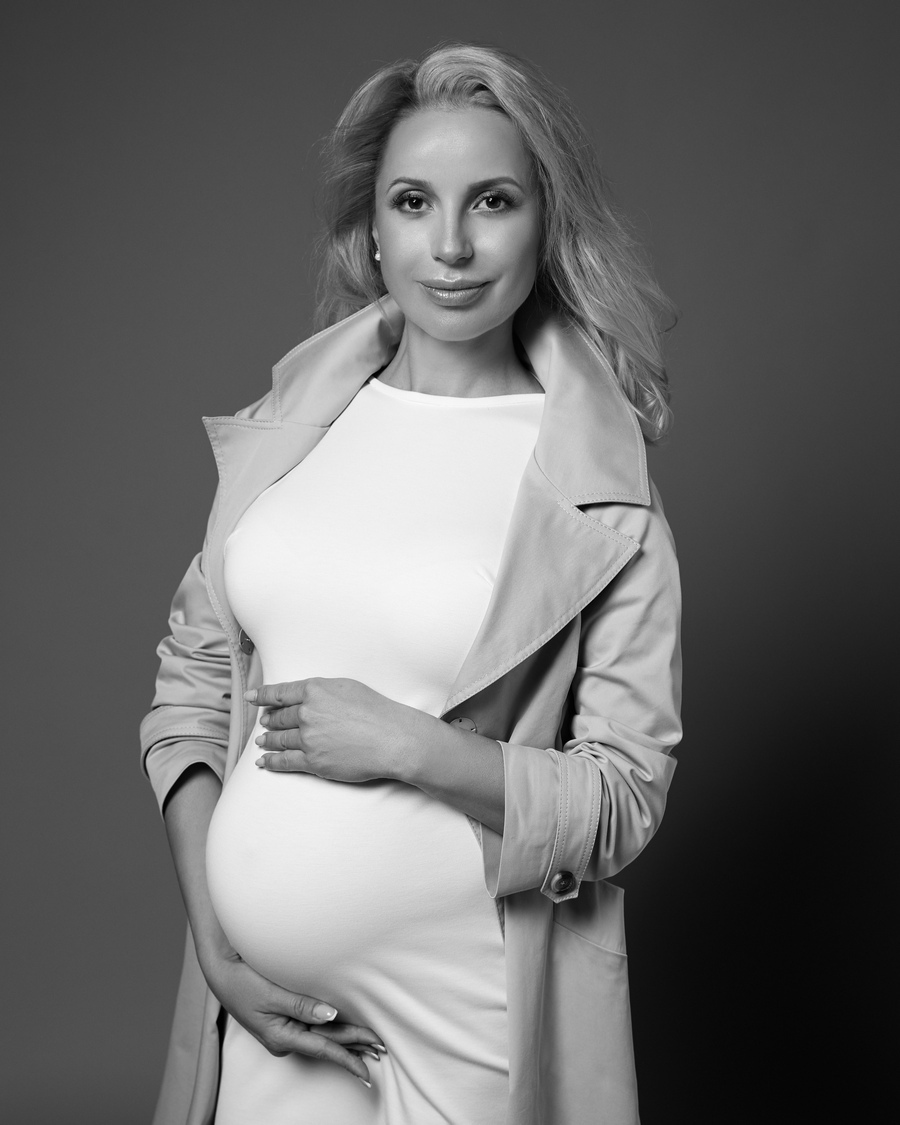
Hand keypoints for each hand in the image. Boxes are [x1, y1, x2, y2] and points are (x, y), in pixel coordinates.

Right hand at [201, 947, 384, 1083]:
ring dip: (346, 1040)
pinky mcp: (284, 1020)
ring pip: (322, 1037)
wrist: (220, 974)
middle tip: (382, 1049)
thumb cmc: (241, 983)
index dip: (348, 1058)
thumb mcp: (271, 994)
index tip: (367, 1071)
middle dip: (354, 1048)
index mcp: (282, 1037)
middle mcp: (285, 1038)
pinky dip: (332, 1031)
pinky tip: (343, 1032)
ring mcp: (284, 1030)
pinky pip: (314, 1029)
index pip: (323, 1049)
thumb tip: (331, 1014)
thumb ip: (302, 1005)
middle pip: (326, 1044)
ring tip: (370, 1046)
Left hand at [247, 677, 425, 782]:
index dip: (262, 695)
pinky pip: (285, 762)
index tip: (251, 698)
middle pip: (279, 717)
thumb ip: (321, 690)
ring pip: (279, 739)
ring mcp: (308, 739)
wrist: (392, 739)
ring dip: (268, 740)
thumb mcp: (347, 687)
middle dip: (269, 720)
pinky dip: (271, 762)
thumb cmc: (376, 711)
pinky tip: (264, 762)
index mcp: (314, 691)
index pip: (279, 693)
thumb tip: (305, 696)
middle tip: (264, 722)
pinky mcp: (312, 762)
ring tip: (263, 741)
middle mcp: (307, 713)